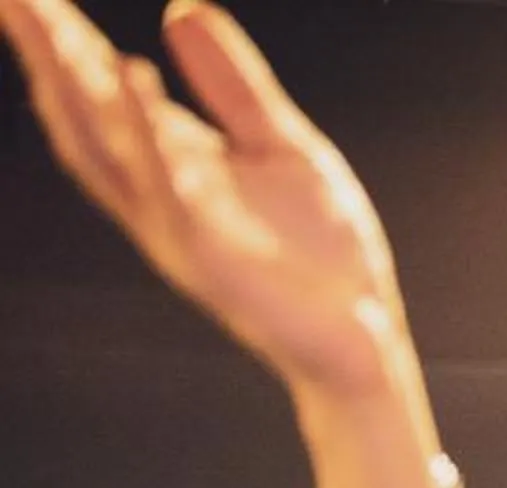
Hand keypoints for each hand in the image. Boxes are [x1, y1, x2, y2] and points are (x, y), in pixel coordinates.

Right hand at [0, 0, 408, 399]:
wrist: (366, 339)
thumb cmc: (323, 252)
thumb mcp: (282, 146)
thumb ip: (234, 85)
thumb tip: (181, 7)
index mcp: (173, 163)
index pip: (104, 93)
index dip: (63, 40)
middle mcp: (156, 195)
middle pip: (84, 115)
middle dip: (44, 54)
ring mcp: (174, 226)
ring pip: (103, 147)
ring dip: (70, 82)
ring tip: (44, 18)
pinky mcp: (206, 254)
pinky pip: (165, 184)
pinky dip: (144, 128)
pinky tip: (133, 74)